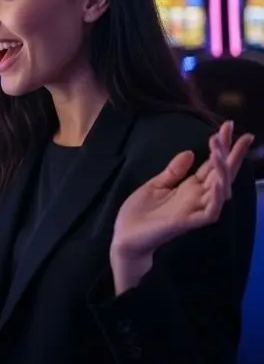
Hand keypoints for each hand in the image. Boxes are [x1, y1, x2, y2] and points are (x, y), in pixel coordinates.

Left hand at [111, 121, 253, 291]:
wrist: (125, 237)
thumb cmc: (139, 213)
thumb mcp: (155, 185)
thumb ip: (173, 171)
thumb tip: (190, 152)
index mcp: (189, 188)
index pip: (212, 165)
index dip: (221, 147)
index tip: (227, 126)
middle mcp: (197, 198)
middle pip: (221, 174)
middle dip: (231, 153)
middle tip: (238, 132)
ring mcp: (194, 211)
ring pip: (220, 191)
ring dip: (222, 171)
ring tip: (221, 151)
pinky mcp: (187, 223)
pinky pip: (210, 212)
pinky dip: (216, 198)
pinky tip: (217, 182)